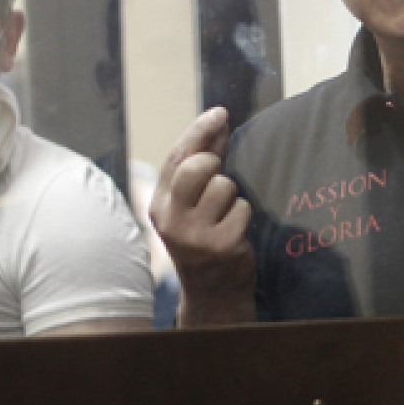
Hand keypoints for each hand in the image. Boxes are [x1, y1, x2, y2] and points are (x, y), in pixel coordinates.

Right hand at [149, 107, 257, 325]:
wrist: (213, 291)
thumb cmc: (205, 237)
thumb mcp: (192, 203)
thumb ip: (203, 163)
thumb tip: (218, 123)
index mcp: (159, 205)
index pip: (177, 158)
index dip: (200, 131)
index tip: (221, 113)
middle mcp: (171, 220)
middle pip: (198, 167)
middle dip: (214, 164)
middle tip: (218, 178)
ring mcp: (194, 235)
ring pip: (224, 186)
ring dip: (232, 195)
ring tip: (224, 215)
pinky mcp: (221, 245)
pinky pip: (242, 208)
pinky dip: (244, 214)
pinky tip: (233, 231)